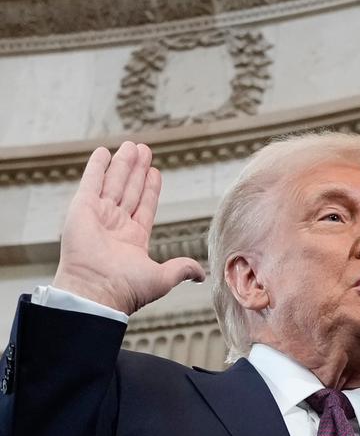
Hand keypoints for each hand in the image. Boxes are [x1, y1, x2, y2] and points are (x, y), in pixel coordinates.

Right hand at [53, 141, 204, 314]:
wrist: (98, 289)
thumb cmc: (128, 288)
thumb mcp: (163, 277)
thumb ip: (182, 268)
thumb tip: (201, 275)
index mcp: (133, 239)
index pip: (145, 206)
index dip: (150, 189)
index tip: (155, 172)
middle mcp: (116, 225)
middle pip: (130, 190)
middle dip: (137, 170)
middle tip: (144, 149)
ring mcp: (99, 215)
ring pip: (114, 182)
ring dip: (123, 164)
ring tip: (133, 146)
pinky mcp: (82, 207)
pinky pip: (91, 181)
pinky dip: (97, 166)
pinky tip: (104, 152)